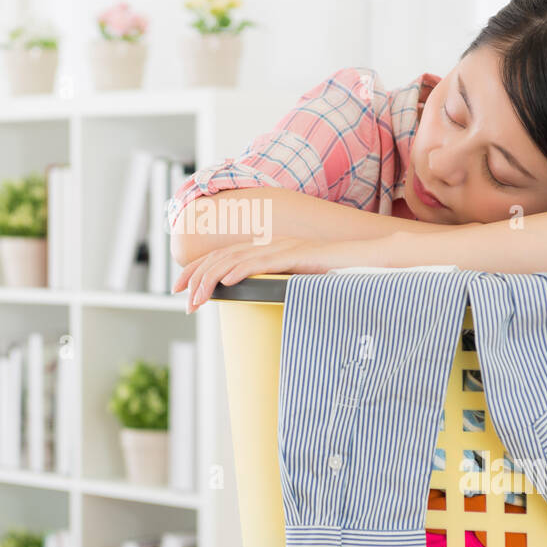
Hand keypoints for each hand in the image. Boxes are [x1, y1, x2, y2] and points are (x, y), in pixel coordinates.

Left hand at [172, 235, 388, 312]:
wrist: (366, 260)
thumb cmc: (335, 274)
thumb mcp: (298, 282)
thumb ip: (276, 286)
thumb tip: (257, 301)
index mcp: (268, 250)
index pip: (224, 256)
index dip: (199, 269)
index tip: (181, 287)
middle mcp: (271, 244)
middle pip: (222, 256)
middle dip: (195, 275)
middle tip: (179, 297)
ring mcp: (283, 248)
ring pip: (236, 260)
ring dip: (211, 278)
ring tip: (196, 297)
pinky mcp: (296, 255)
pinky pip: (263, 262)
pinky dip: (241, 270)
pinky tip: (226, 282)